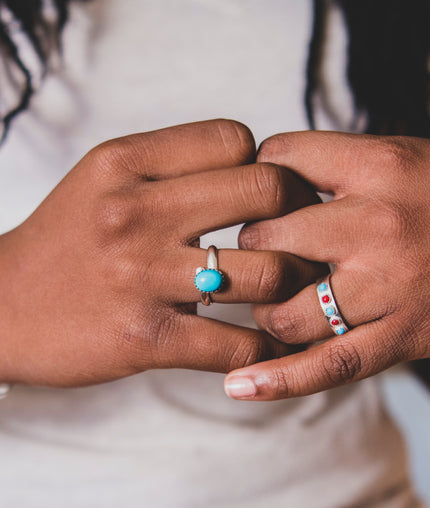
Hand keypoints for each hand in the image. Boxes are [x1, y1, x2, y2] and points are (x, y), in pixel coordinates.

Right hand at [0, 120, 323, 386]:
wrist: (1, 306)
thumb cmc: (67, 239)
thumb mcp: (104, 178)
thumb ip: (172, 164)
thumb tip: (251, 163)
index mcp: (127, 162)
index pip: (236, 138)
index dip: (264, 164)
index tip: (265, 194)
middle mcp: (136, 211)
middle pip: (267, 191)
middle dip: (298, 216)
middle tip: (298, 238)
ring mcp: (142, 276)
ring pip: (266, 272)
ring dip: (291, 284)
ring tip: (286, 291)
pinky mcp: (146, 339)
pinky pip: (237, 345)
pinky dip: (266, 345)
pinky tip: (267, 341)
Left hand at [224, 131, 429, 399]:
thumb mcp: (419, 159)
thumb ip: (353, 171)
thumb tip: (290, 188)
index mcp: (382, 165)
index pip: (282, 158)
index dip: (259, 174)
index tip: (258, 194)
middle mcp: (378, 222)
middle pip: (269, 235)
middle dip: (253, 248)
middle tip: (259, 256)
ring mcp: (391, 285)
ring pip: (289, 309)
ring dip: (266, 311)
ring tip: (272, 307)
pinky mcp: (408, 336)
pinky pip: (331, 364)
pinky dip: (280, 379)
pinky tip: (240, 386)